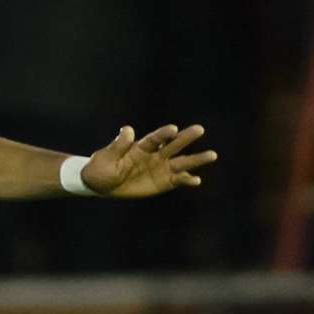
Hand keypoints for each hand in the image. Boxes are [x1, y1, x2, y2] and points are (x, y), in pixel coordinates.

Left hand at [81, 124, 217, 196]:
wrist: (101, 184)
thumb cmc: (102, 167)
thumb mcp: (106, 157)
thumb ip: (118, 145)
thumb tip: (127, 129)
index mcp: (141, 146)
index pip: (154, 138)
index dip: (163, 134)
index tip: (172, 128)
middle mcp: (155, 154)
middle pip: (173, 145)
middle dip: (185, 138)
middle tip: (199, 129)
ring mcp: (161, 168)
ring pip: (181, 162)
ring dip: (196, 159)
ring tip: (212, 155)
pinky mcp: (164, 182)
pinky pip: (178, 180)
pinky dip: (187, 180)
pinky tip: (196, 180)